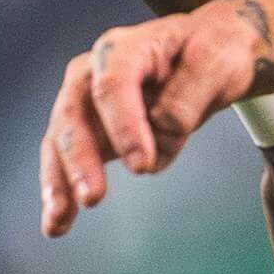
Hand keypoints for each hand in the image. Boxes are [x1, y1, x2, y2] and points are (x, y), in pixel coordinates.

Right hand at [38, 5, 259, 235]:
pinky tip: (56, 226)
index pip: (113, 85)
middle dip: (80, 158)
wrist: (211, 55)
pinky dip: (61, 193)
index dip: (123, 125)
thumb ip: (188, 95)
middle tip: (93, 198)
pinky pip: (67, 162)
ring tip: (59, 221)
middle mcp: (95, 73)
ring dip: (59, 182)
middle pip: (75, 114)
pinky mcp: (91, 132)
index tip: (143, 167)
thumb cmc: (215, 51)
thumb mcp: (217, 63)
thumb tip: (160, 129)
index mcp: (126, 48)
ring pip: (60, 141)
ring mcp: (87, 103)